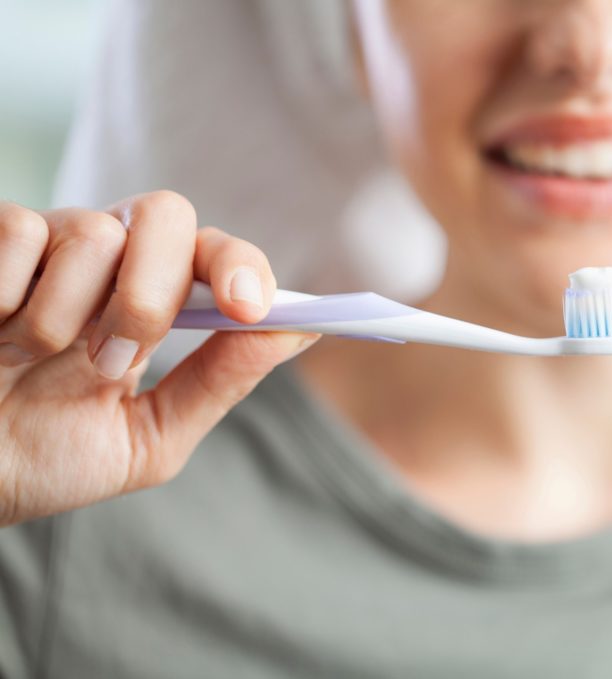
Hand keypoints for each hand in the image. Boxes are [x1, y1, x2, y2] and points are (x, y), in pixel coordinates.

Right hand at [0, 191, 318, 525]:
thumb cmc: (48, 458)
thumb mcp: (148, 437)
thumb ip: (220, 381)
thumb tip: (299, 332)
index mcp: (157, 300)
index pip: (217, 253)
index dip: (240, 266)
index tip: (247, 308)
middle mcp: (110, 259)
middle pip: (167, 215)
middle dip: (151, 294)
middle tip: (112, 362)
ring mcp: (49, 243)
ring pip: (93, 233)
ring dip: (64, 320)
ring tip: (26, 362)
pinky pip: (18, 232)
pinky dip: (6, 300)